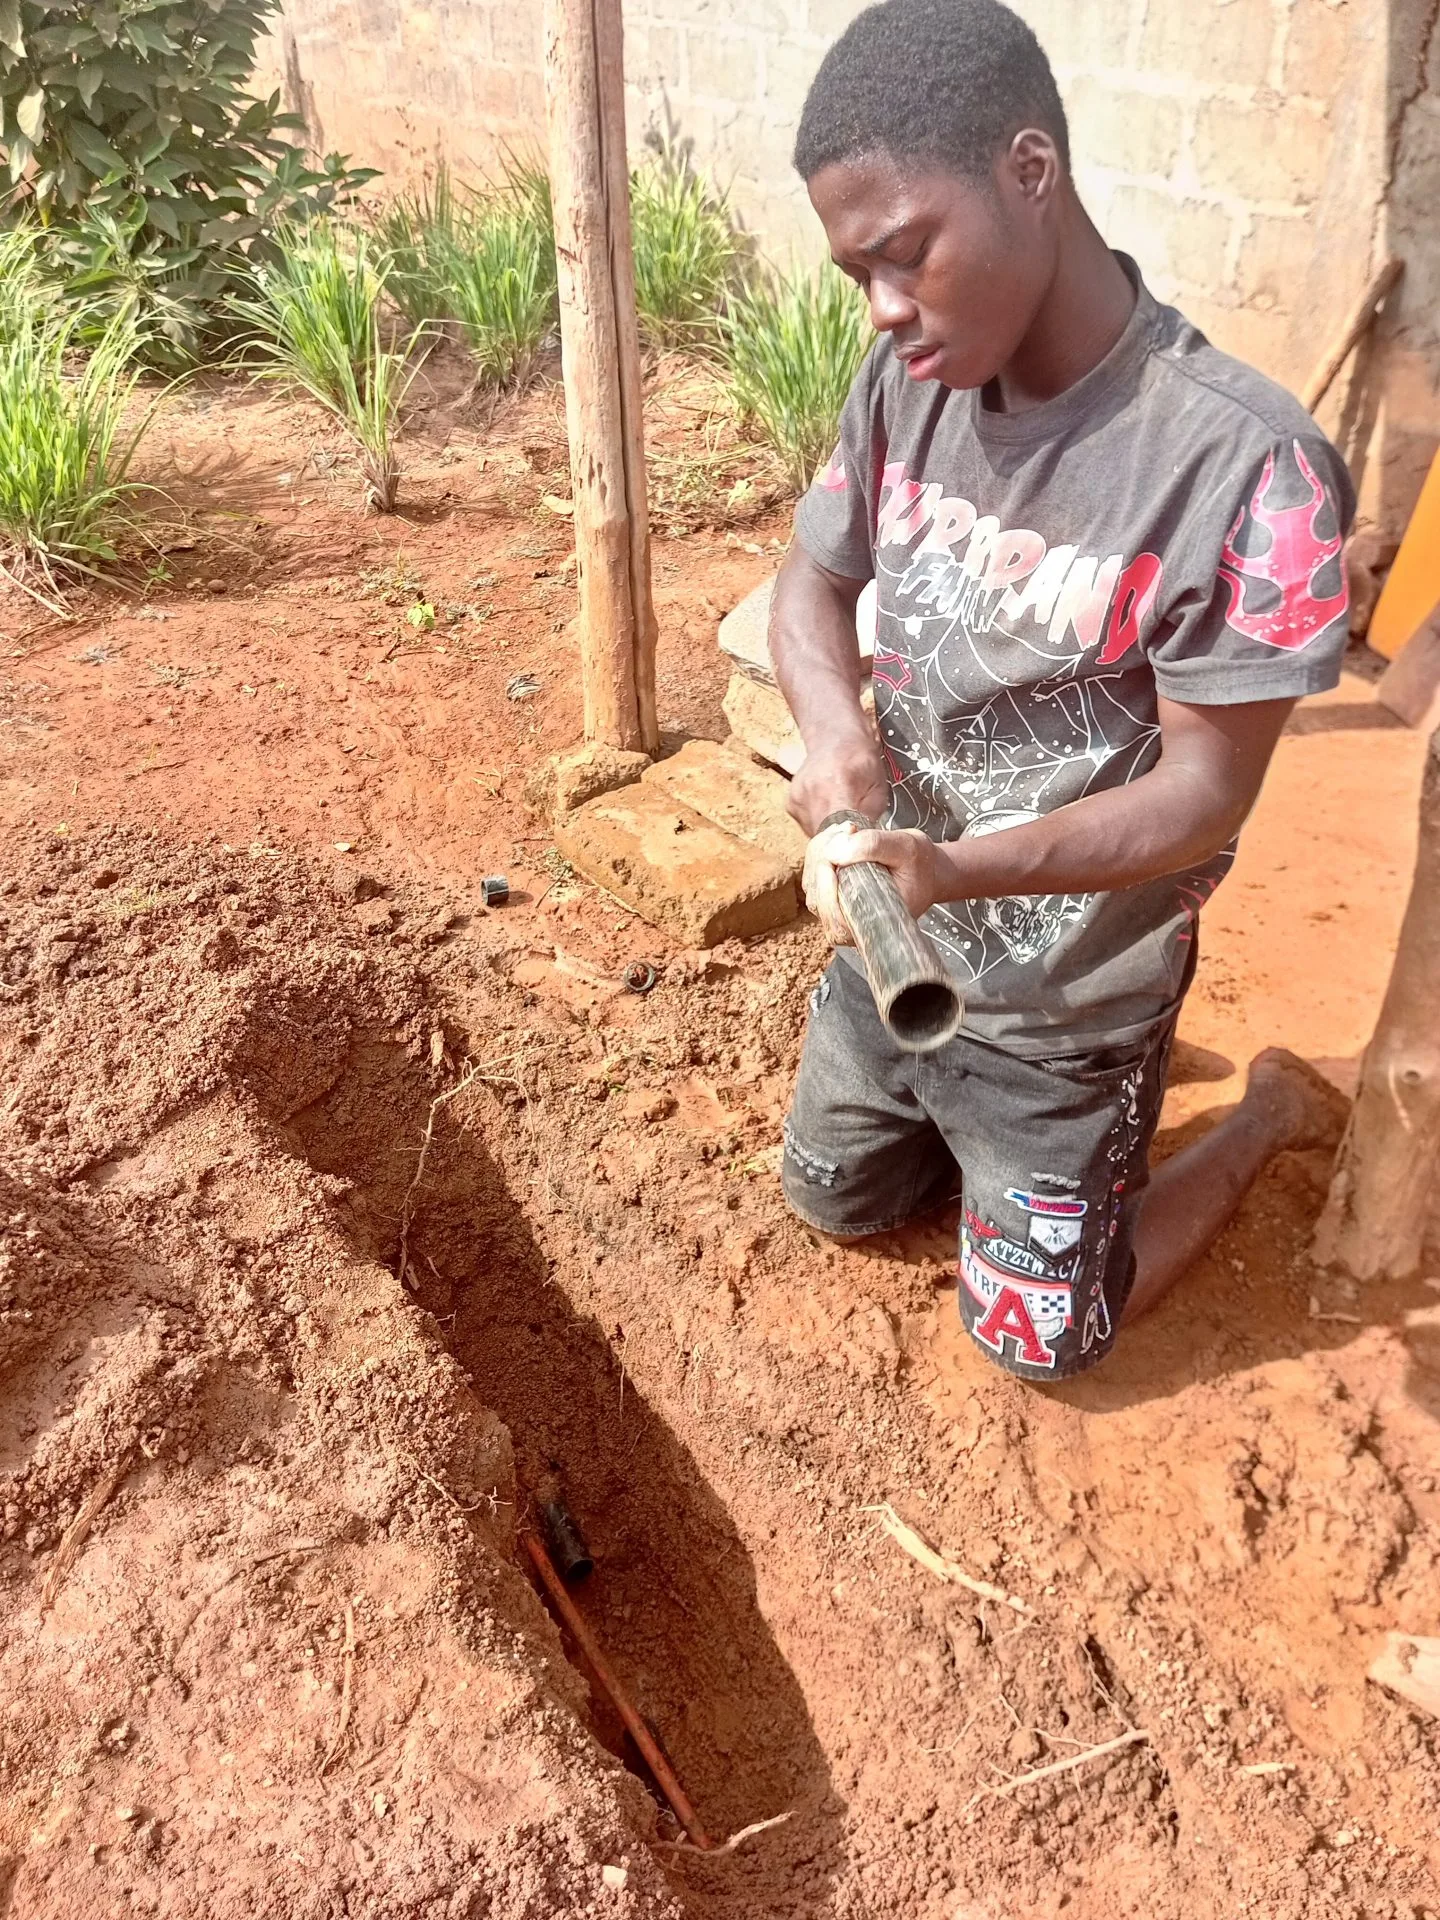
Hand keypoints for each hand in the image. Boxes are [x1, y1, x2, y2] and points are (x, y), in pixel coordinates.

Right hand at [787, 735, 888, 836]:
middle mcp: (811, 793)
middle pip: (824, 837)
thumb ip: (869, 820)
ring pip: (814, 835)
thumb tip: (862, 846)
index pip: (836, 829)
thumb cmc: (860, 760)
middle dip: (840, 843)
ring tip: (842, 817)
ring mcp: (797, 799)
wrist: (834, 737)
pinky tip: (830, 809)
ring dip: (830, 833)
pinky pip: (807, 826)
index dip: (847, 845)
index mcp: (836, 786)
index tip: (857, 851)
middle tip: (854, 836)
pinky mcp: (790, 804)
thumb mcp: (878, 789)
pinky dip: (820, 825)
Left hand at [803, 822, 942, 945]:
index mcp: (873, 924)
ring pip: (812, 883)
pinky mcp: (831, 895)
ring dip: (822, 850)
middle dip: (824, 859)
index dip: (827, 891)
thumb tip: (834, 850)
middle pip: (817, 899)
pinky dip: (821, 850)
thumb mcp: (906, 847)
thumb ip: (873, 847)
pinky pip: (813, 874)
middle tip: (849, 832)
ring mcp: (839, 911)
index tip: (830, 859)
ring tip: (850, 832)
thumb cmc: (920, 866)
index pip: (836, 921)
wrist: (925, 870)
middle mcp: (852, 924)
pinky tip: (843, 837)